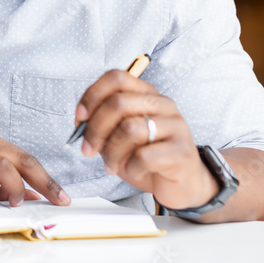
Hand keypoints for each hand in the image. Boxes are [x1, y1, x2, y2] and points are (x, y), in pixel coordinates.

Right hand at [0, 131, 69, 207]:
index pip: (25, 157)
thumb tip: (30, 194)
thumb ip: (1, 178)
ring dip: (17, 188)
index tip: (60, 194)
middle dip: (44, 182)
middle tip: (56, 199)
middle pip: (21, 159)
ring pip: (5, 167)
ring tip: (14, 202)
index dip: (46, 177)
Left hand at [75, 69, 218, 210]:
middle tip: (87, 150)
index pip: (116, 77)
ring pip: (129, 129)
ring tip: (111, 166)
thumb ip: (102, 124)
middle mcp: (163, 104)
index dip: (92, 95)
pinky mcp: (182, 151)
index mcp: (147, 94)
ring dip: (111, 152)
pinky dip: (131, 167)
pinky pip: (145, 156)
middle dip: (95, 129)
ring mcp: (176, 126)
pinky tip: (134, 171)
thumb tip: (81, 122)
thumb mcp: (119, 136)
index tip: (80, 118)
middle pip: (118, 103)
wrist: (183, 184)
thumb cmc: (148, 157)